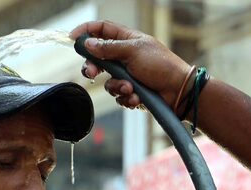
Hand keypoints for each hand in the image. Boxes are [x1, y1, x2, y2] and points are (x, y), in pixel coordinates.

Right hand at [70, 20, 190, 109]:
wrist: (178, 91)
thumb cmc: (160, 66)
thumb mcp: (132, 52)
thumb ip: (108, 48)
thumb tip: (88, 43)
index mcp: (126, 40)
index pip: (101, 29)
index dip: (86, 32)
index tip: (72, 39)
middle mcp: (125, 56)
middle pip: (98, 59)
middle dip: (93, 68)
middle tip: (91, 74)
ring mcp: (128, 75)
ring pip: (108, 82)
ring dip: (117, 87)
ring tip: (130, 89)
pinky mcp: (131, 91)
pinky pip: (119, 96)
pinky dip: (126, 98)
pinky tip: (137, 98)